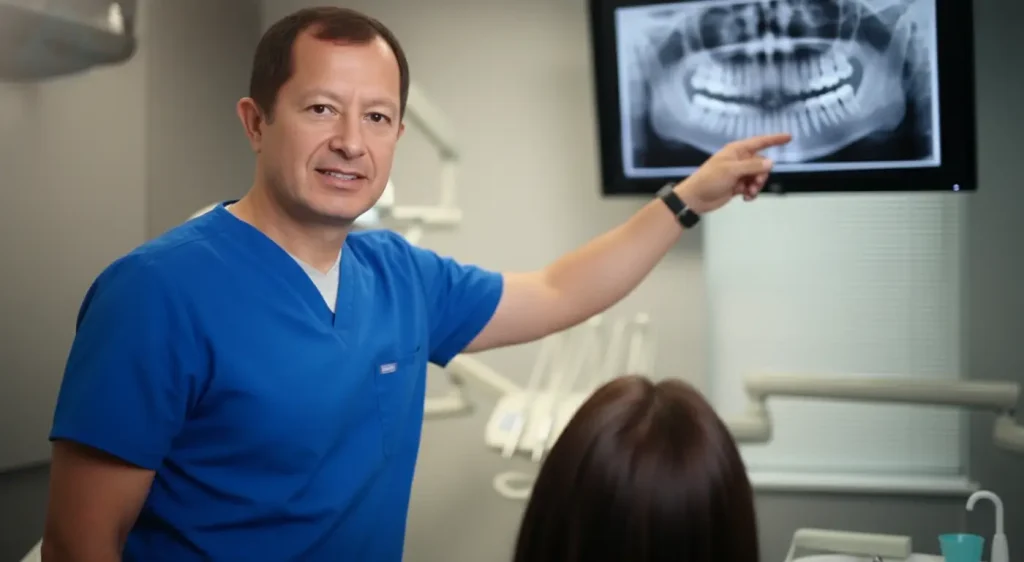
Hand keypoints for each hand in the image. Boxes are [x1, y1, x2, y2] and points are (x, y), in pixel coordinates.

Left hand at [674, 133, 791, 213]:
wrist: (696, 198)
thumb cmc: (709, 179)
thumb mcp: (731, 170)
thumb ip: (752, 166)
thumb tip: (770, 162)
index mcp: (737, 151)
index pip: (760, 142)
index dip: (775, 139)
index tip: (789, 137)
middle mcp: (739, 160)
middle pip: (762, 163)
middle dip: (762, 174)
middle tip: (755, 184)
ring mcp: (739, 173)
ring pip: (758, 176)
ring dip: (757, 185)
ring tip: (748, 193)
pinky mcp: (737, 185)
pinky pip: (752, 187)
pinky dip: (751, 192)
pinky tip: (746, 198)